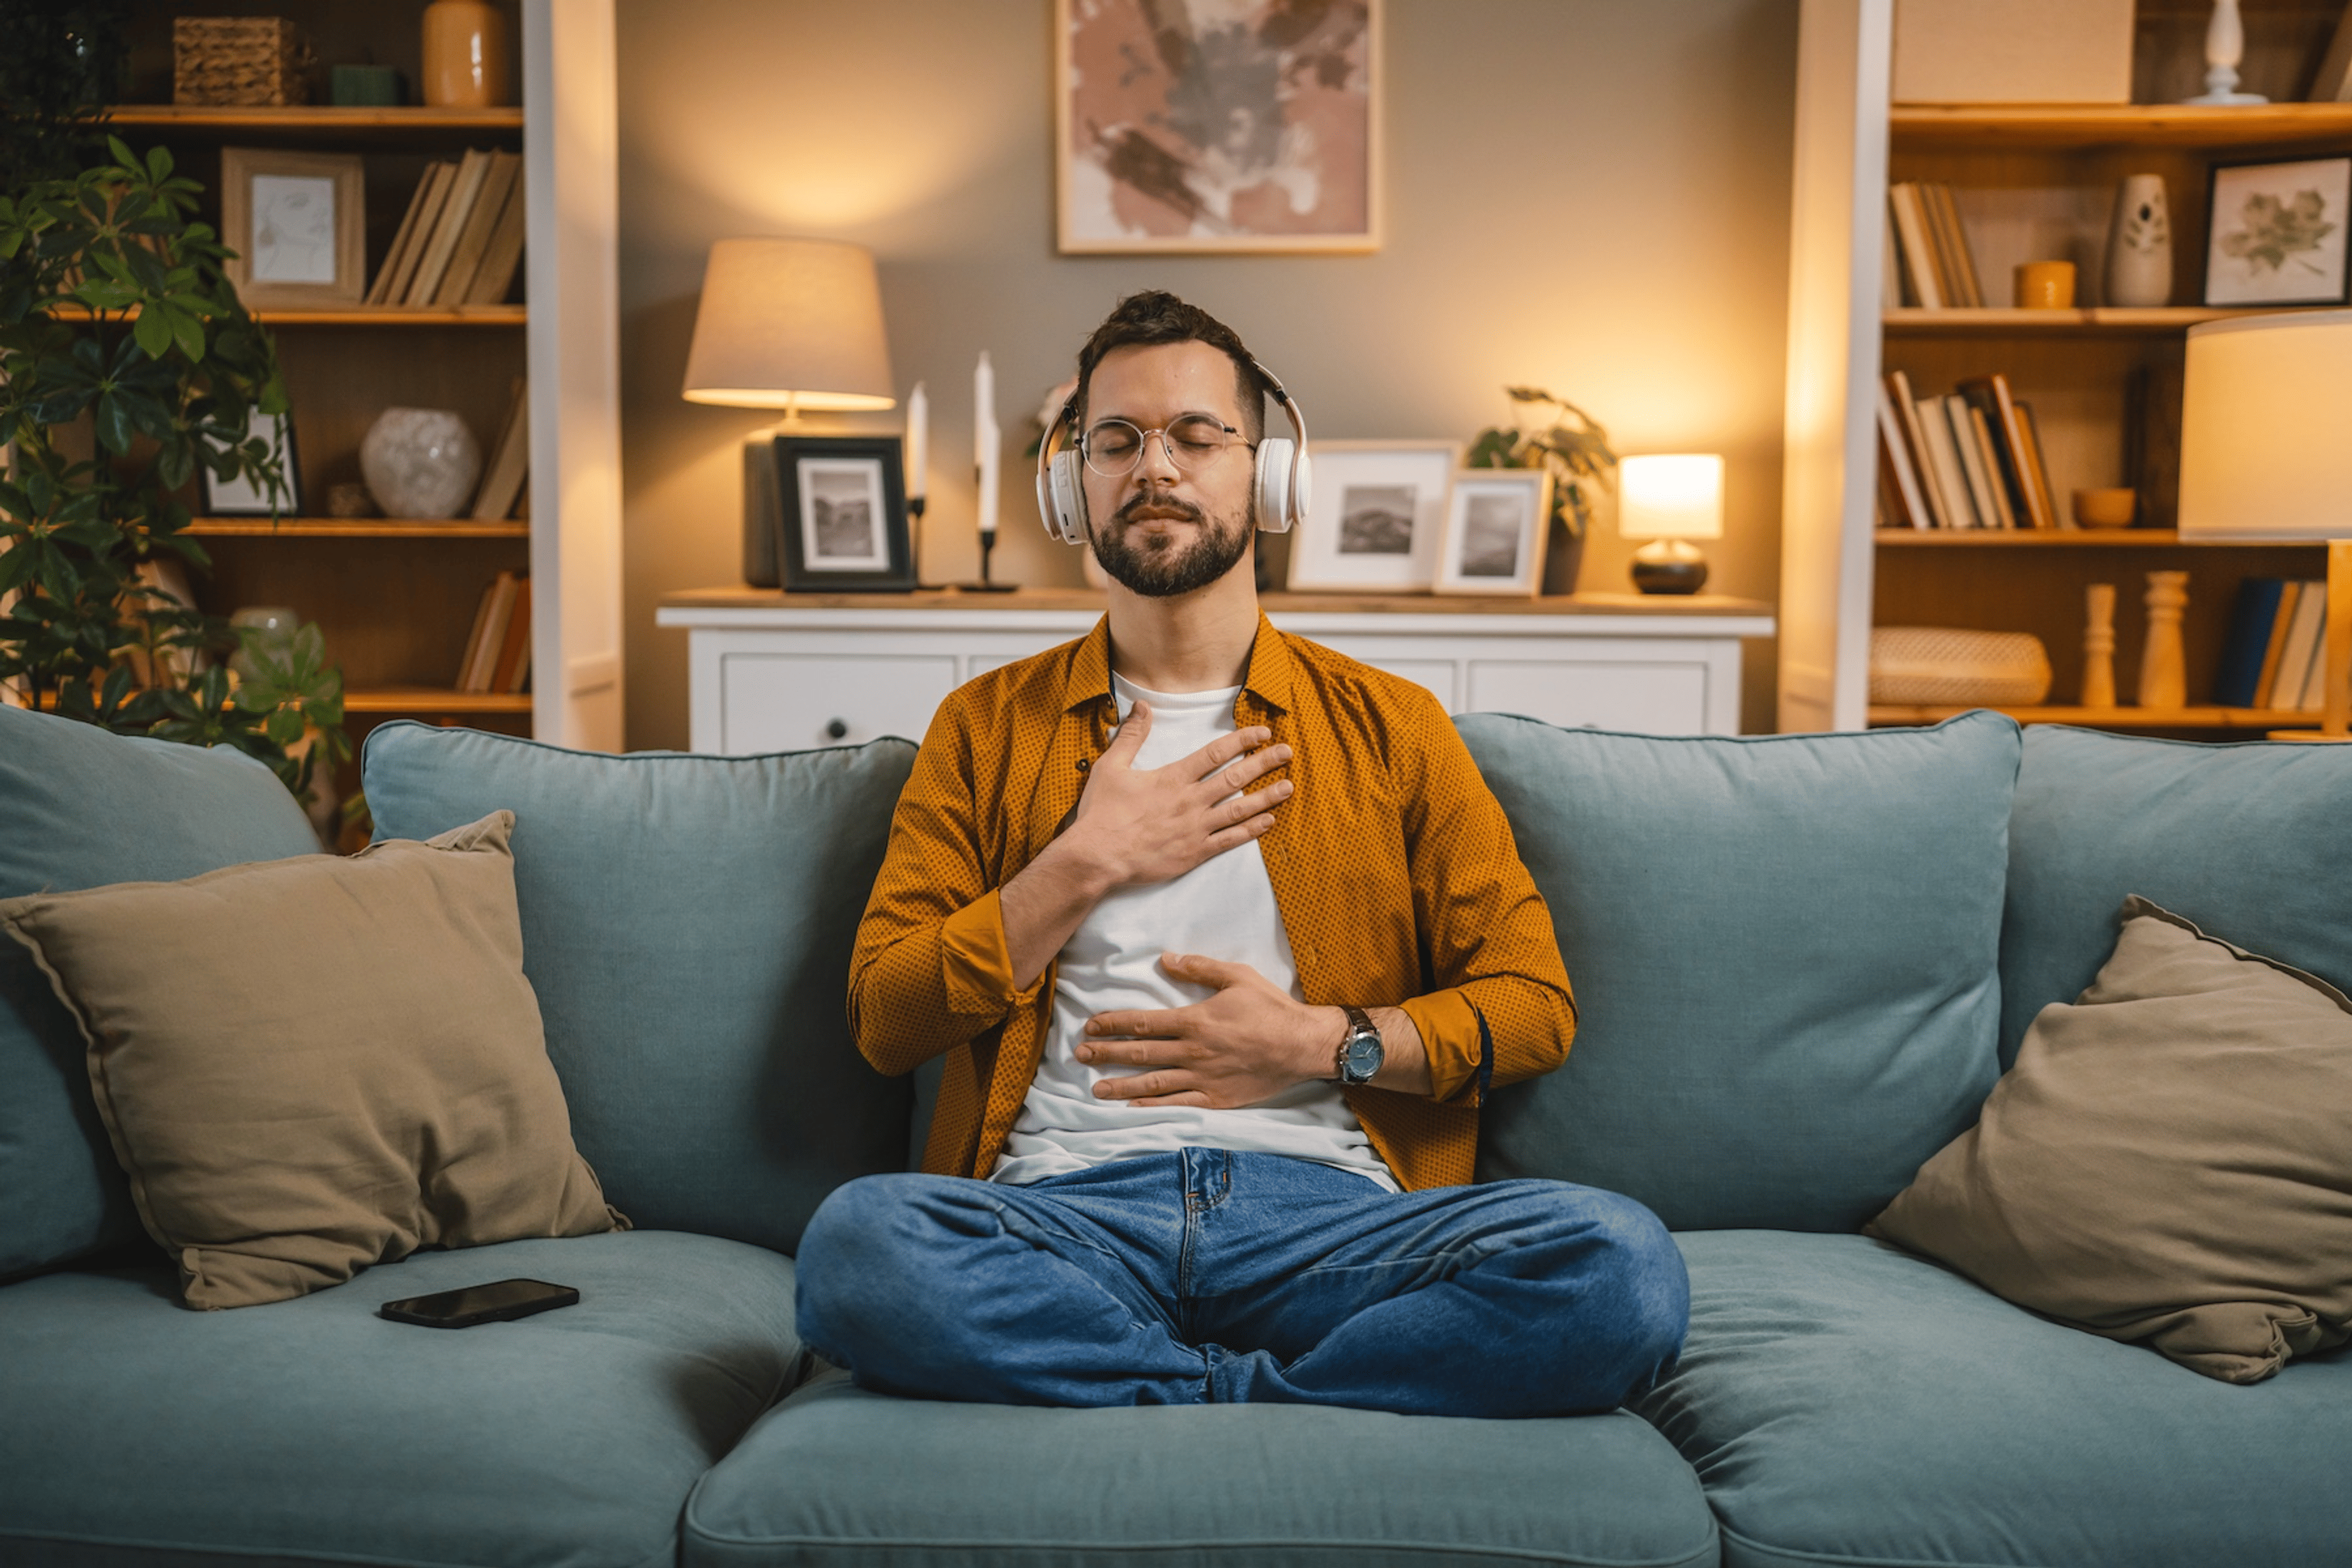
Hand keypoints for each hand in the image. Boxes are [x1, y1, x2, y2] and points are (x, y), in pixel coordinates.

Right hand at [1064, 703, 1292, 890]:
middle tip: (1287, 753)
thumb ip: (1131, 735)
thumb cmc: (1102, 813)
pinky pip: (1229, 840)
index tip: (1262, 733)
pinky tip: (1268, 822)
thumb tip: (1143, 706)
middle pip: (1236, 777)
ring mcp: (1195, 828)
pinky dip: (1251, 830)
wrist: (1098, 857)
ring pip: (1239, 809)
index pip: (1216, 753)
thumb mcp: (1110, 767)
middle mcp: (1190, 800)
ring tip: (1287, 787)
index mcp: (1173, 778)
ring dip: (1266, 797)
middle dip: (1264, 763)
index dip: (1242, 740)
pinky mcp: (1194, 853)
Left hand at [1076, 953, 1342, 1107]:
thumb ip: (1199, 968)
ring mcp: (1203, 1077)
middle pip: (1141, 1053)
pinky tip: (1132, 1108)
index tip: (1092, 1025)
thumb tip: (1165, 959)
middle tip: (1081, 1055)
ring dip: (1121, 1085)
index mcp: (1195, 1020)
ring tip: (1095, 1088)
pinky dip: (1153, 1107)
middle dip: (1107, 1053)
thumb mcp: (1237, 977)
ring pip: (1153, 1083)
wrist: (1303, 1045)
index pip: (1143, 1023)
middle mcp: (1193, 1051)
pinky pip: (1178, 1104)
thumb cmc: (1271, 1008)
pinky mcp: (1217, 1098)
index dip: (1113, 1023)